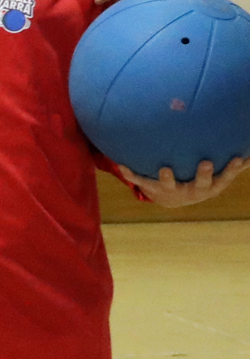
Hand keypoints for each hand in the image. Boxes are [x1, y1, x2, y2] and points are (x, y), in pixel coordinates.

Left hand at [124, 155, 245, 207]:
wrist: (172, 200)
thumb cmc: (199, 181)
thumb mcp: (218, 176)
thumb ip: (234, 166)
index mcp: (209, 187)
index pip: (224, 178)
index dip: (231, 170)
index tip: (237, 158)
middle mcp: (193, 191)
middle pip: (201, 185)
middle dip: (204, 175)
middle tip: (206, 163)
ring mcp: (172, 191)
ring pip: (170, 186)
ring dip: (167, 178)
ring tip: (165, 167)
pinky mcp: (153, 189)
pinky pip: (141, 181)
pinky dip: (132, 174)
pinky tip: (121, 164)